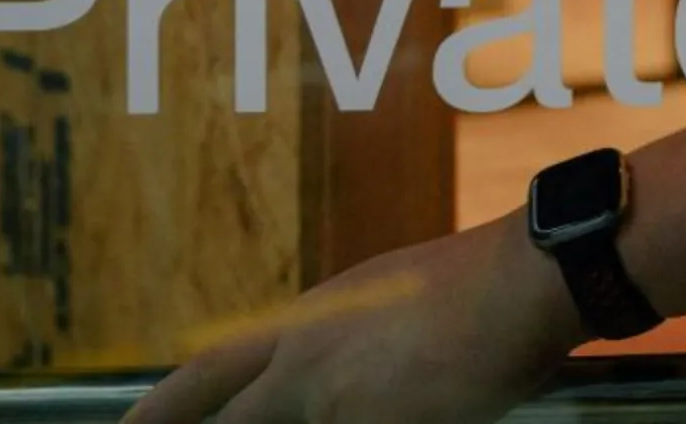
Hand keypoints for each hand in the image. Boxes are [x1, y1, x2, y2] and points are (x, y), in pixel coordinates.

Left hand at [126, 213, 582, 423]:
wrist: (526, 277)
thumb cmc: (480, 282)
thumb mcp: (389, 299)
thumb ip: (345, 343)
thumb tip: (338, 377)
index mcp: (307, 322)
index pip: (209, 373)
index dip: (159, 411)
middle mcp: (305, 360)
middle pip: (224, 417)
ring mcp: (335, 400)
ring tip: (352, 410)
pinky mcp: (375, 423)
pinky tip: (402, 417)